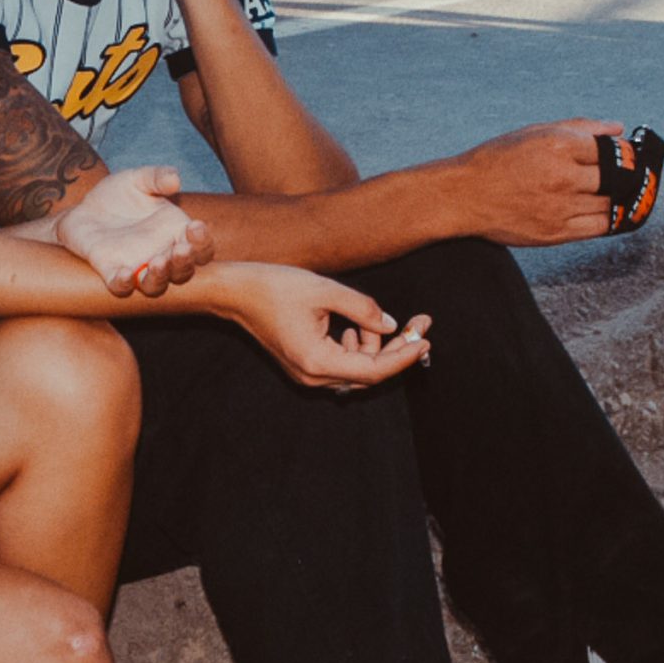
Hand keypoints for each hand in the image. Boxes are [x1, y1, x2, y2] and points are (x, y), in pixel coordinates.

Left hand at [53, 165, 213, 296]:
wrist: (84, 208)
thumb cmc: (119, 195)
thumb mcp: (138, 179)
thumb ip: (157, 177)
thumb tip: (174, 179)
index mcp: (176, 233)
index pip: (201, 247)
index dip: (203, 241)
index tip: (195, 227)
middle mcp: (162, 255)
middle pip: (184, 270)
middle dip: (185, 262)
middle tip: (181, 248)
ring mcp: (137, 267)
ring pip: (156, 285)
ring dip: (161, 277)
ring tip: (159, 262)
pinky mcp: (112, 272)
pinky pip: (122, 288)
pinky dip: (125, 284)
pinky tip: (126, 274)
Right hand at [212, 261, 428, 390]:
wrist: (237, 292)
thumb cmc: (276, 287)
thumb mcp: (326, 290)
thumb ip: (364, 309)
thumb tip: (392, 326)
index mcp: (318, 360)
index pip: (374, 369)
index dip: (404, 355)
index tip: (426, 337)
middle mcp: (313, 376)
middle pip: (369, 373)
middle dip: (397, 349)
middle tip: (420, 323)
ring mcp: (307, 374)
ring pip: (357, 370)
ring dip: (374, 347)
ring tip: (370, 318)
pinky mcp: (304, 366)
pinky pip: (342, 365)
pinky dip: (356, 348)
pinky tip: (353, 327)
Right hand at [450, 120, 624, 246]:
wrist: (463, 196)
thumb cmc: (498, 160)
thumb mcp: (536, 132)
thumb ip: (580, 127)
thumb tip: (617, 128)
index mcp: (558, 145)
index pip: (609, 148)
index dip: (621, 151)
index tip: (623, 153)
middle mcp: (563, 175)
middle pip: (615, 176)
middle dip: (625, 175)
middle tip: (627, 174)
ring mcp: (561, 207)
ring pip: (611, 203)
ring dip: (616, 197)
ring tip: (612, 191)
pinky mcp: (557, 233)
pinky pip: (600, 227)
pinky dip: (608, 218)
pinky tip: (604, 210)